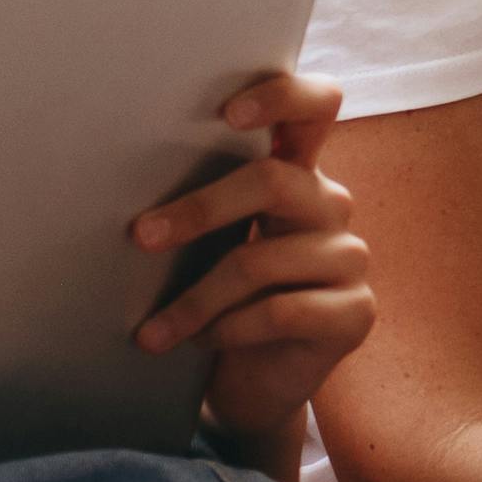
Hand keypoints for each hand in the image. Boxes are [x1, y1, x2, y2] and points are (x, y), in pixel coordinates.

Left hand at [133, 71, 372, 475]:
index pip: (315, 106)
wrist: (252, 384)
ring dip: (196, 299)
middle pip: (274, 181)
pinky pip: (281, 312)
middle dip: (200, 209)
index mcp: (297, 173)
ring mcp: (349, 258)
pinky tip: (202, 344)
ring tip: (153, 330)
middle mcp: (329, 206)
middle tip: (141, 236)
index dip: (279, 97)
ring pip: (262, 260)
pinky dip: (228, 330)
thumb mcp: (210, 246)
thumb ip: (202, 205)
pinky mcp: (354, 313)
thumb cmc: (221, 300)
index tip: (227, 115)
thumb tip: (126, 186)